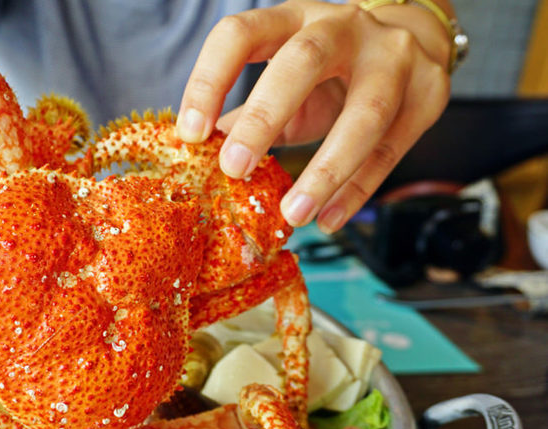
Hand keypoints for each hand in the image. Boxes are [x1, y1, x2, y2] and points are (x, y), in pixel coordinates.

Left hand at [176, 0, 451, 232]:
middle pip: (305, 60)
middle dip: (265, 116)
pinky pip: (391, 149)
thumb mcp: (284, 76)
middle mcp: (344, 26)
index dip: (210, 79)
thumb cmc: (332, 68)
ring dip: (326, 170)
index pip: (241, 34)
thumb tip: (199, 155)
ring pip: (366, 113)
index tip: (190, 132)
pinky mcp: (428, 93)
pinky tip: (328, 218)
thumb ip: (246, 111)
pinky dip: (358, 190)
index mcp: (293, 19)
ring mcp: (394, 56)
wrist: (414, 40)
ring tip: (294, 214)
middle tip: (234, 169)